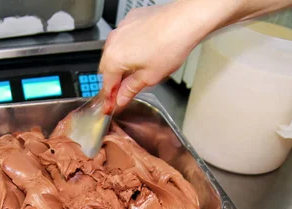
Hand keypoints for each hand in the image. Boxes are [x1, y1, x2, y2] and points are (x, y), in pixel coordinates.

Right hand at [99, 0, 214, 111]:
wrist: (185, 20)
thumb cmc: (170, 45)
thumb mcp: (150, 77)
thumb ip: (131, 89)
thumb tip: (122, 98)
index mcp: (114, 58)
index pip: (107, 85)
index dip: (110, 99)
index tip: (111, 106)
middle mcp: (113, 41)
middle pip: (107, 67)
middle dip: (114, 80)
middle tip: (124, 92)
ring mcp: (121, 28)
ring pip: (115, 51)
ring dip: (122, 63)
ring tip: (138, 72)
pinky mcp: (132, 19)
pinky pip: (125, 38)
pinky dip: (130, 48)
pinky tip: (145, 53)